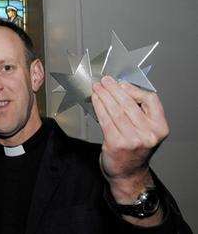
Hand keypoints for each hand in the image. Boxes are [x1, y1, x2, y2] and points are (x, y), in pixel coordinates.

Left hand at [91, 76, 168, 197]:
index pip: (151, 100)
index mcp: (160, 127)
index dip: (134, 89)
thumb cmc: (134, 150)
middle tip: (105, 81)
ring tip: (97, 88)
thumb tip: (120, 89)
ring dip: (104, 96)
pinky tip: (95, 101)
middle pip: (129, 104)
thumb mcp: (145, 130)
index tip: (121, 84)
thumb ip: (139, 112)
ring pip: (116, 110)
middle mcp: (149, 134)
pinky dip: (99, 107)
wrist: (128, 174)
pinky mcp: (117, 144)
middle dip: (114, 89)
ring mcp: (133, 140)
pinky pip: (106, 120)